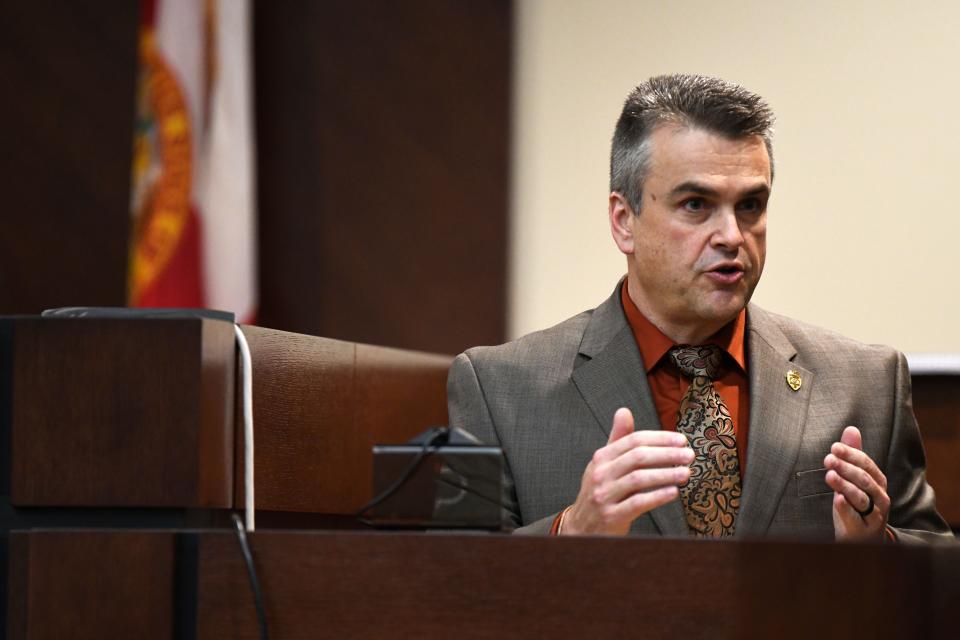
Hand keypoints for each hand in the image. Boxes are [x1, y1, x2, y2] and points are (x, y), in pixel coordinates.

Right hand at [561, 407, 693, 534]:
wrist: (581, 528)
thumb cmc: (601, 492)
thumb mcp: (604, 464)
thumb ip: (617, 439)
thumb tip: (624, 411)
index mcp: (601, 458)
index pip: (633, 441)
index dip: (659, 438)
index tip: (681, 440)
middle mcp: (601, 474)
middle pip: (638, 457)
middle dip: (666, 454)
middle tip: (689, 455)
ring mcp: (604, 495)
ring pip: (639, 479)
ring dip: (666, 474)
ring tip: (686, 473)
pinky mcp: (611, 515)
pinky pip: (637, 503)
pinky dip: (657, 496)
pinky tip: (674, 492)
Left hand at [824, 426, 889, 541]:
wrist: (861, 538)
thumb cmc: (857, 504)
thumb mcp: (854, 479)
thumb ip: (853, 455)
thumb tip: (851, 428)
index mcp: (878, 481)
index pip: (866, 464)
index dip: (851, 455)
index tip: (834, 447)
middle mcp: (880, 497)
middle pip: (864, 480)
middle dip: (846, 468)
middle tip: (828, 459)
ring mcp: (874, 514)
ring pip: (861, 498)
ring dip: (845, 485)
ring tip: (829, 475)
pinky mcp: (863, 529)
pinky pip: (855, 518)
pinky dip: (846, 508)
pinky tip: (836, 499)